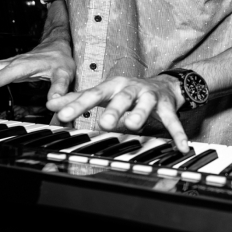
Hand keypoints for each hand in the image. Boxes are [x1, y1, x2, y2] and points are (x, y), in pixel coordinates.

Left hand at [46, 75, 189, 152]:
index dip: (77, 104)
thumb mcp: (103, 92)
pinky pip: (173, 121)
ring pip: (145, 105)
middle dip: (113, 109)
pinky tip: (181, 146)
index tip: (61, 114)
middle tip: (102, 122)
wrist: (165, 84)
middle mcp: (132, 89)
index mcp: (113, 86)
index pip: (92, 94)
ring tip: (133, 126)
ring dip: (139, 114)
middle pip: (121, 98)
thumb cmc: (128, 91)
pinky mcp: (167, 107)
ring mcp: (150, 97)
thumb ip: (78, 99)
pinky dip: (178, 134)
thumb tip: (50, 103)